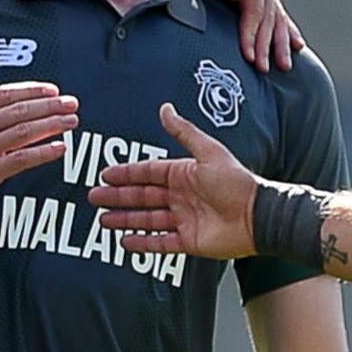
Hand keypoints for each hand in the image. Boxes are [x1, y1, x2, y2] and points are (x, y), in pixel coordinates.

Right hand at [0, 71, 74, 217]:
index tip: (52, 90)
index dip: (32, 91)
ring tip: (72, 122)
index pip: (5, 95)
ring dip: (53, 125)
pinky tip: (60, 148)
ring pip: (25, 132)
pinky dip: (44, 153)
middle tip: (72, 104)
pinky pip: (22, 159)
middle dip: (51, 106)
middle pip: (20, 110)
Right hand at [90, 103, 257, 259]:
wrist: (256, 216)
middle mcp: (182, 196)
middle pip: (142, 196)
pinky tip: (124, 241)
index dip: (126, 174)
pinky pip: (160, 242)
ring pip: (147, 219)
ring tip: (102, 220)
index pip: (148, 173)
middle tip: (94, 197)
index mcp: (184, 174)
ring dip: (125, 219)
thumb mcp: (208, 152)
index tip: (105, 175)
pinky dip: (143, 242)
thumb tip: (165, 108)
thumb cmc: (236, 182)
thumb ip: (184, 132)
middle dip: (118, 197)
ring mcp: (184, 219)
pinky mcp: (189, 241)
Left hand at [174, 0, 302, 71]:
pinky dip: (287, 31)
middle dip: (266, 45)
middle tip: (262, 68)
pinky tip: (296, 44)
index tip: (248, 56)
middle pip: (269, 18)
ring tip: (284, 65)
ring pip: (278, 19)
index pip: (256, 10)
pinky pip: (278, 15)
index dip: (252, 34)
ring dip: (281, 43)